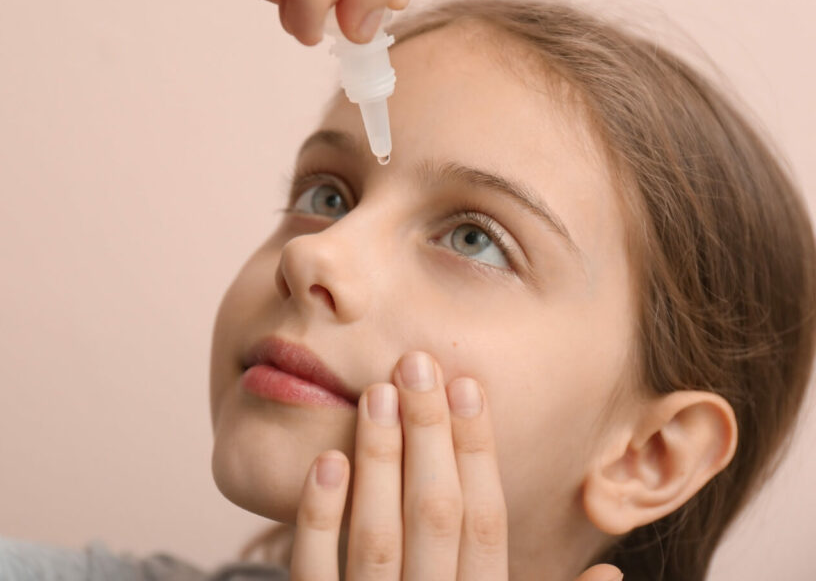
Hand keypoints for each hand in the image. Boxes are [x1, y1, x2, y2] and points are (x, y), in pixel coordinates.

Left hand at [289, 351, 623, 580]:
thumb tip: (610, 573)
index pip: (486, 520)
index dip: (478, 449)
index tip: (467, 385)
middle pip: (436, 514)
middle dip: (429, 435)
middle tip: (418, 364)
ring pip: (378, 534)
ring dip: (379, 460)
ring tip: (377, 393)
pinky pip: (315, 570)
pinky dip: (318, 517)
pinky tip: (327, 462)